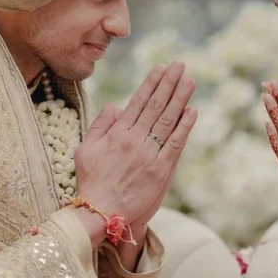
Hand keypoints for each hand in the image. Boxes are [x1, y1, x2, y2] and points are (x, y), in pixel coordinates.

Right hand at [74, 62, 197, 240]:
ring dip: (180, 99)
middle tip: (180, 65)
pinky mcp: (161, 169)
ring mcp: (149, 154)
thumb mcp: (86, 150)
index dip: (151, 83)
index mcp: (117, 134)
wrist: (101, 212)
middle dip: (169, 83)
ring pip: (167, 121)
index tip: (161, 68)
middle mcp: (134, 140)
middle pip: (155, 106)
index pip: (138, 102)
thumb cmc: (92, 181)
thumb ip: (100, 125)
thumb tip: (115, 105)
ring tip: (189, 80)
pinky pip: (175, 143)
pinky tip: (192, 111)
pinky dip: (184, 126)